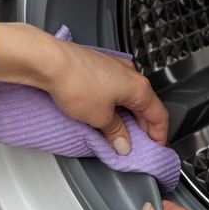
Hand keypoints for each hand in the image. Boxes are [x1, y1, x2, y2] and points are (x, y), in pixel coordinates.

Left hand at [0, 22, 168, 153]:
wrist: (49, 61)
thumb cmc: (75, 82)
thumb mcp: (99, 117)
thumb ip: (115, 132)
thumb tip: (122, 143)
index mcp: (139, 87)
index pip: (159, 115)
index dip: (159, 135)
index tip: (156, 148)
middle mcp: (129, 73)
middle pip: (145, 106)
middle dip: (142, 127)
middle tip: (135, 145)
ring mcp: (114, 67)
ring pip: (128, 97)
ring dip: (125, 116)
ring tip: (115, 133)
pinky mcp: (98, 66)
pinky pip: (113, 89)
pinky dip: (113, 104)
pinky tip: (102, 115)